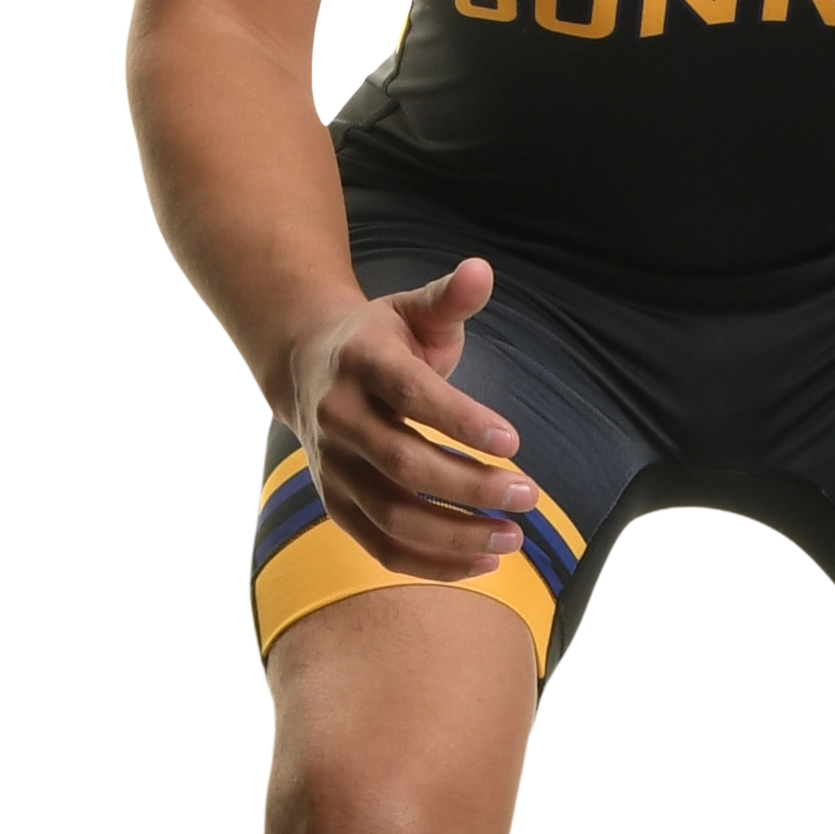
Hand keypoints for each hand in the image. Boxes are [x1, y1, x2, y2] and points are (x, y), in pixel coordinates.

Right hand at [291, 261, 537, 580]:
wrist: (305, 367)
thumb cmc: (380, 338)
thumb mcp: (412, 310)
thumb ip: (450, 298)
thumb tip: (482, 271)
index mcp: (360, 361)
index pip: (411, 395)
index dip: (461, 419)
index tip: (514, 441)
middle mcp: (338, 416)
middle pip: (403, 462)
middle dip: (470, 486)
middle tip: (529, 495)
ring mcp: (331, 467)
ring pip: (392, 514)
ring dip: (455, 535)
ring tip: (514, 537)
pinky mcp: (334, 504)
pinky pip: (381, 546)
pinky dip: (431, 562)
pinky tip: (483, 562)